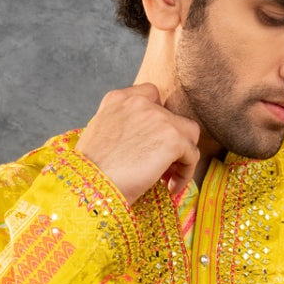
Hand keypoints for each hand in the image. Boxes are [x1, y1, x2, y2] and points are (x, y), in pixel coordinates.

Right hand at [75, 83, 200, 205]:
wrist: (91, 188)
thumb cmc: (90, 172)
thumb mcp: (100, 136)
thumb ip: (122, 127)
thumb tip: (145, 142)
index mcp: (117, 99)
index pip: (151, 95)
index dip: (158, 120)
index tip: (152, 143)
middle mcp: (139, 103)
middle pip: (172, 118)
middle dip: (169, 143)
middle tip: (160, 167)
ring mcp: (158, 118)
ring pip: (189, 134)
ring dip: (182, 156)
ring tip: (168, 178)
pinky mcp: (173, 139)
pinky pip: (192, 155)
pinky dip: (185, 173)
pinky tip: (171, 188)